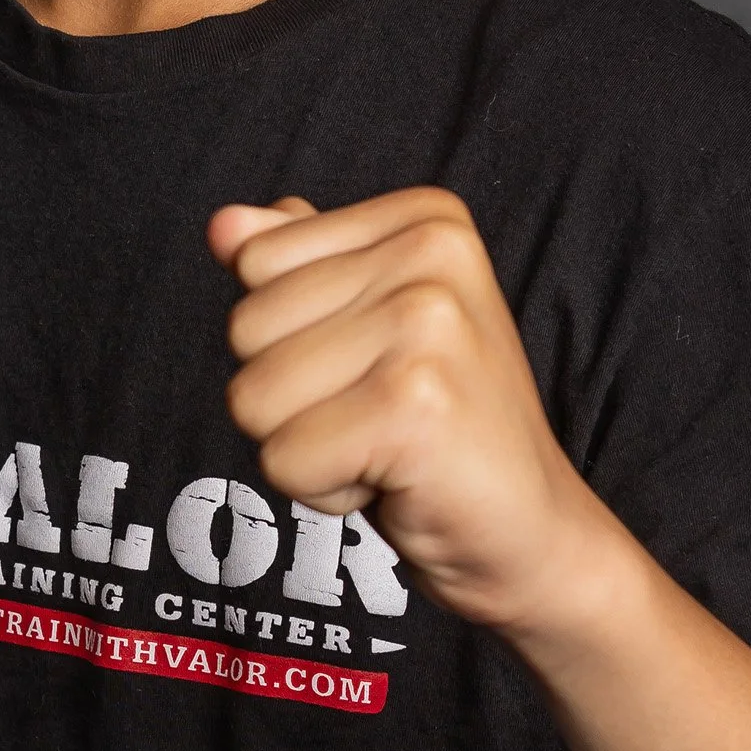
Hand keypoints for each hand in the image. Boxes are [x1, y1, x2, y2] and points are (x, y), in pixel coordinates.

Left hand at [209, 188, 603, 631]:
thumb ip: (295, 267)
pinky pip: (281, 459)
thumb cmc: (438, 428)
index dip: (290, 336)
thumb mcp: (365, 327)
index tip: (374, 365)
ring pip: (252, 395)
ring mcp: (428, 325)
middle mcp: (433, 254)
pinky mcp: (414, 404)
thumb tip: (222, 225)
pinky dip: (321, 491)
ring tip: (384, 444)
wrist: (528, 531)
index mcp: (427, 219)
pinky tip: (393, 480)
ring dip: (303, 445)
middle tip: (381, 415)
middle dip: (291, 397)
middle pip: (245, 328)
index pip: (256, 260)